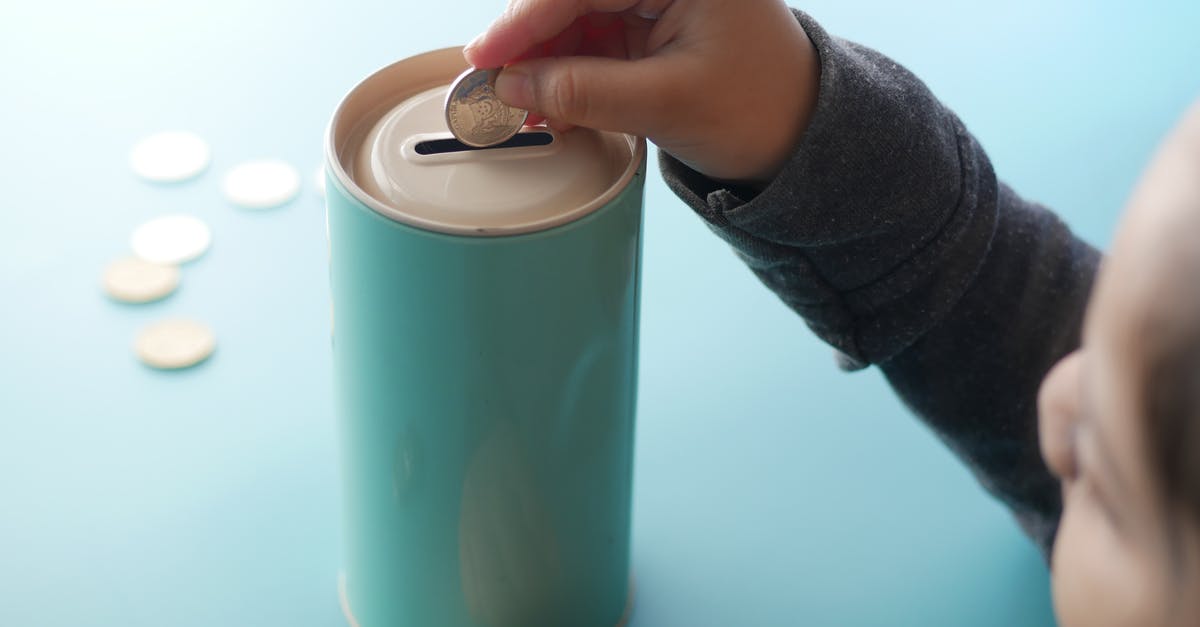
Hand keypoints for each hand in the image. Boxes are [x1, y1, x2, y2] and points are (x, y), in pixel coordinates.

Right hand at [464, 0, 819, 184]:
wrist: (802, 136)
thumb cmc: (763, 109)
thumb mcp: (667, 104)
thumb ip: (584, 92)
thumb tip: (513, 87)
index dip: (524, 22)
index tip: (484, 57)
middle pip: (573, 0)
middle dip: (531, 46)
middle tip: (495, 90)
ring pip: (576, 20)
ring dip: (546, 65)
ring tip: (530, 111)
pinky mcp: (652, 24)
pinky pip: (592, 40)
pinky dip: (568, 74)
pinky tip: (555, 106)